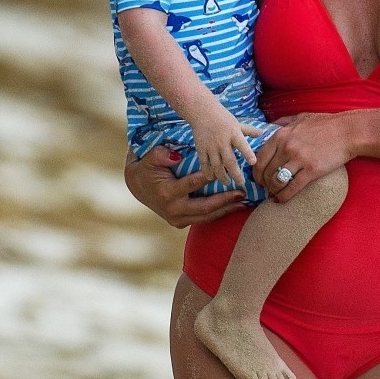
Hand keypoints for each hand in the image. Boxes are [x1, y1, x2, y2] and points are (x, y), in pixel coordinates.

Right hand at [124, 147, 246, 227]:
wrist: (136, 187)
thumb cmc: (145, 169)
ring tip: (243, 202)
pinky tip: (233, 207)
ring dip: (226, 210)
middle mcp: (173, 210)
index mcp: (167, 193)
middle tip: (242, 192)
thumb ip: (160, 155)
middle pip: (205, 208)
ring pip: (206, 217)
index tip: (226, 172)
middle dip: (225, 201)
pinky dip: (218, 213)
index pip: (192, 185)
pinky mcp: (180, 223)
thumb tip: (175, 155)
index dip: (209, 179)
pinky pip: (203, 219)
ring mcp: (177, 219)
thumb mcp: (148, 158)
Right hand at [192, 107, 263, 187]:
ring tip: (227, 182)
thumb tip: (263, 133)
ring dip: (222, 176)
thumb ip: (249, 130)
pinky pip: (204, 163)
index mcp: (234, 134)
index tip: (253, 162)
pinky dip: (207, 172)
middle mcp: (222, 141)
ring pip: (216, 165)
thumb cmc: (223, 118)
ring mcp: (211, 146)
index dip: (248, 154)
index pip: (242, 145)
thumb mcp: (238, 123)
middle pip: (229, 161)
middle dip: (235, 174)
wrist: (202, 112)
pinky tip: (212, 178)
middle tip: (241, 182)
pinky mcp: (201, 149)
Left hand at [253, 112, 353, 202]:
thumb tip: (271, 125)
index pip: (260, 157)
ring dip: (273, 191)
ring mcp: (299, 159)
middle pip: (266, 171)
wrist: (347, 132)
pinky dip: (284, 196)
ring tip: (274, 194)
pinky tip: (282, 200)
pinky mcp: (311, 171)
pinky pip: (292, 188)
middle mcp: (286, 147)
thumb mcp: (301, 117)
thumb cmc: (326, 124)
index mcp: (281, 135)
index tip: (258, 177)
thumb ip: (284, 122)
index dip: (256, 171)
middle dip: (263, 183)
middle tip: (265, 188)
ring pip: (276, 181)